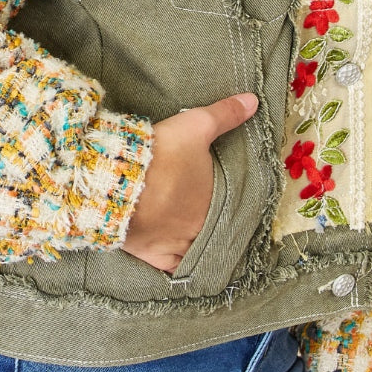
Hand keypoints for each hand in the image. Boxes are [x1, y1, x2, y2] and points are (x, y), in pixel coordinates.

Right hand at [121, 93, 258, 272]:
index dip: (229, 203)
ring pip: (197, 252)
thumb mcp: (195, 125)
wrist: (116, 180)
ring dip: (198, 245)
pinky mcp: (153, 256)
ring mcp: (178, 245)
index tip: (226, 199)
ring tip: (197, 239)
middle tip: (210, 217)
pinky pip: (173, 270)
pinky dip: (179, 268)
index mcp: (215, 201)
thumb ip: (226, 114)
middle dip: (213, 224)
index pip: (230, 207)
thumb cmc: (160, 153)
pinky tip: (181, 265)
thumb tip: (255, 101)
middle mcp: (201, 229)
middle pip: (213, 229)